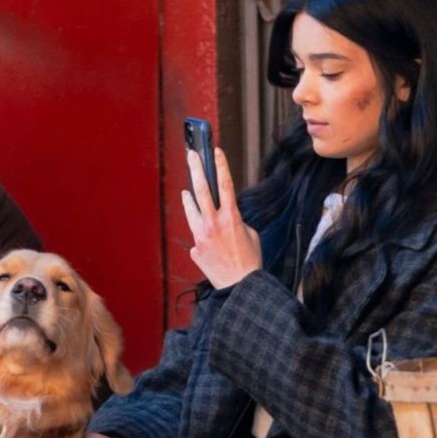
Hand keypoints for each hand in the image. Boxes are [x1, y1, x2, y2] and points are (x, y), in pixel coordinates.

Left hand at [182, 148, 261, 288]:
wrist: (240, 287)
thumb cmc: (250, 260)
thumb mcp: (250, 234)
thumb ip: (235, 220)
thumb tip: (223, 216)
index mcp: (231, 217)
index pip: (225, 184)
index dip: (220, 165)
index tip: (215, 150)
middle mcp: (213, 224)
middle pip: (201, 190)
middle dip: (196, 169)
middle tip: (191, 155)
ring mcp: (201, 236)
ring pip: (191, 210)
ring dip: (189, 199)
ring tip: (186, 192)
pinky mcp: (195, 249)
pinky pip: (197, 235)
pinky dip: (201, 234)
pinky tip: (209, 242)